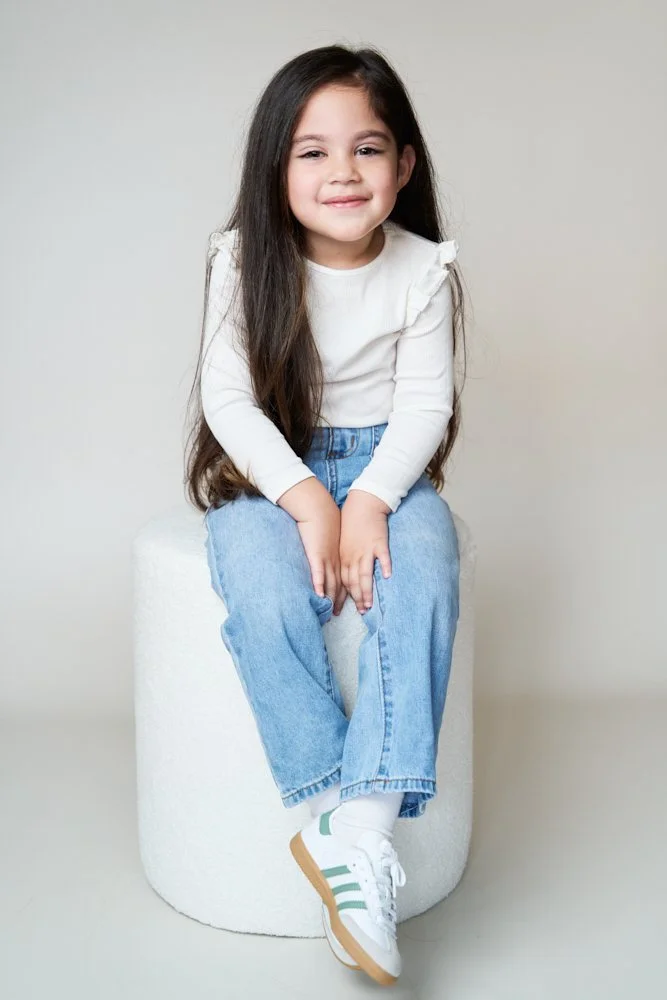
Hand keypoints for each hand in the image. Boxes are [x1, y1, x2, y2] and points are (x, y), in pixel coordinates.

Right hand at [295, 497, 344, 611]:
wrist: (318, 509)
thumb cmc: (324, 523)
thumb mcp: (332, 539)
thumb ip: (330, 551)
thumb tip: (327, 559)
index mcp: (341, 558)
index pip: (345, 580)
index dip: (346, 594)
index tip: (346, 606)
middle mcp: (336, 561)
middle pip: (340, 585)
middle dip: (340, 602)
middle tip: (338, 615)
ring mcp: (327, 559)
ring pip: (331, 583)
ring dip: (332, 599)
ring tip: (331, 612)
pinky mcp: (317, 555)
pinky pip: (319, 573)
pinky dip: (319, 585)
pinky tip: (319, 595)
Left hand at [339, 489, 392, 613]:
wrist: (363, 503)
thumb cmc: (352, 522)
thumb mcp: (343, 542)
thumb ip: (346, 558)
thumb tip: (348, 574)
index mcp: (344, 556)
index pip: (344, 580)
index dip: (346, 596)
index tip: (347, 608)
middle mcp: (353, 555)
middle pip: (354, 581)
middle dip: (357, 598)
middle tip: (361, 612)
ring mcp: (366, 549)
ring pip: (365, 574)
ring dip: (367, 591)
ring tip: (369, 605)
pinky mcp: (379, 541)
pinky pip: (383, 556)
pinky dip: (385, 566)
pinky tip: (388, 577)